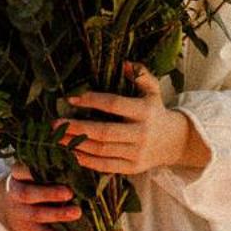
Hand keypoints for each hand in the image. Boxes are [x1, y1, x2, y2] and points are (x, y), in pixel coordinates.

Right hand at [0, 168, 82, 230]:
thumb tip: (83, 160)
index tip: (50, 165)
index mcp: (18, 175)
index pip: (21, 170)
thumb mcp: (34, 172)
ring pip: (37, 214)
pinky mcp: (30, 227)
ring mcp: (22, 211)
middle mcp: (17, 193)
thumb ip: (50, 168)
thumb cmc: (32, 182)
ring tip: (76, 213)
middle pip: (28, 193)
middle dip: (48, 193)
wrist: (11, 208)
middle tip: (69, 192)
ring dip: (57, 214)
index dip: (31, 170)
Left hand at [54, 63, 209, 176]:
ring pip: (103, 150)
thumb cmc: (155, 111)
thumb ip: (141, 74)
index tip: (71, 98)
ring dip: (77, 144)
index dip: (92, 101)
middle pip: (105, 132)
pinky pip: (106, 166)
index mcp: (145, 111)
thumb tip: (124, 63)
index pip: (115, 105)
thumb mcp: (153, 90)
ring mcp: (137, 153)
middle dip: (78, 128)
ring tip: (57, 138)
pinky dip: (87, 161)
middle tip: (56, 123)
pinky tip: (72, 154)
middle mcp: (141, 134)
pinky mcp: (132, 168)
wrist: (173, 142)